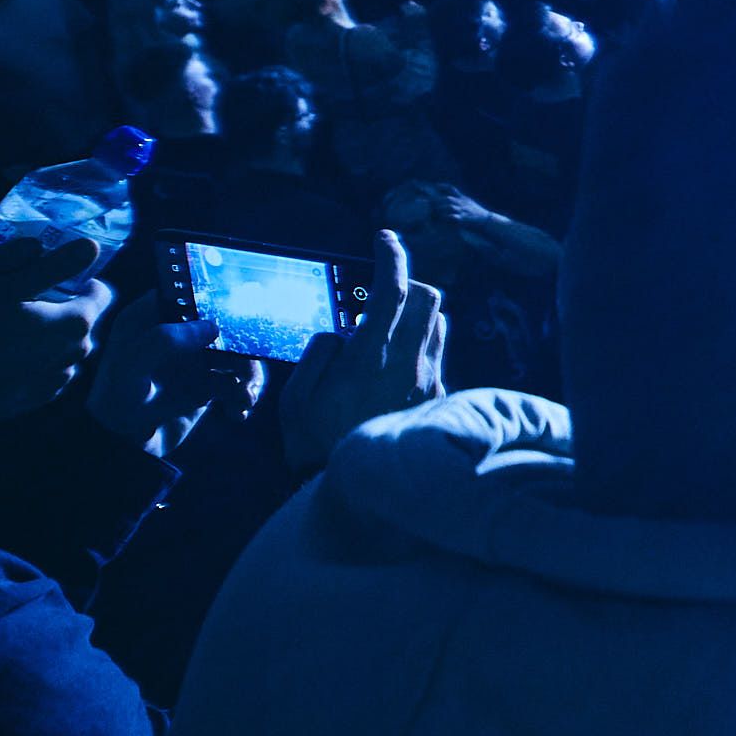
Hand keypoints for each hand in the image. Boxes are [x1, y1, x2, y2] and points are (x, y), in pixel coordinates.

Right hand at [0, 224, 110, 423]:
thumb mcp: (7, 287)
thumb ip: (53, 266)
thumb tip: (92, 246)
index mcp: (76, 322)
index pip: (101, 292)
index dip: (80, 277)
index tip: (50, 272)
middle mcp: (78, 353)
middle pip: (82, 318)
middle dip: (62, 303)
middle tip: (22, 294)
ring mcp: (59, 379)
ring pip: (65, 344)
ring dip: (49, 331)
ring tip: (10, 323)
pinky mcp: (39, 397)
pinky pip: (49, 367)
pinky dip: (36, 355)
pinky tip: (5, 351)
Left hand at [79, 286, 250, 460]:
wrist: (122, 448)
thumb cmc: (115, 401)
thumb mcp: (131, 366)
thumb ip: (164, 340)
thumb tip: (212, 327)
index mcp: (152, 315)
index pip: (192, 291)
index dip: (219, 297)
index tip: (242, 311)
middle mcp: (178, 332)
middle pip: (226, 323)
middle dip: (245, 344)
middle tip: (247, 366)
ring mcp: (196, 358)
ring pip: (238, 354)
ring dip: (249, 375)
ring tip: (245, 398)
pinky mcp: (208, 385)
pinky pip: (238, 382)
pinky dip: (244, 395)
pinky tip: (237, 412)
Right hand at [275, 231, 450, 472]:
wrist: (358, 497)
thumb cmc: (318, 446)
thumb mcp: (296, 399)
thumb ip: (318, 355)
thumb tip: (340, 334)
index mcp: (371, 357)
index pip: (393, 289)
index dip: (391, 256)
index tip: (384, 238)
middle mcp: (410, 364)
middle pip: (429, 297)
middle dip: (408, 284)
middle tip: (381, 293)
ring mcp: (429, 383)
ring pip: (440, 324)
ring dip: (418, 315)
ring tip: (389, 328)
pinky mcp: (439, 400)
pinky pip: (439, 356)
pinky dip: (422, 346)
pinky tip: (397, 364)